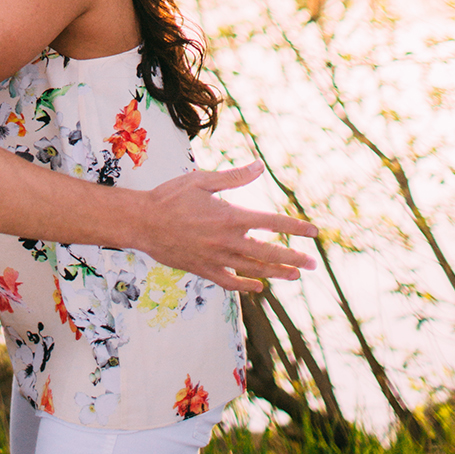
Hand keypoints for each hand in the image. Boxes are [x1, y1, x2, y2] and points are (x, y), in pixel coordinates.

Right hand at [137, 160, 316, 291]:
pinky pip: (230, 282)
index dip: (294, 227)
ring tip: (295, 276)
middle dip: (293, 258)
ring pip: (253, 270)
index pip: (271, 223)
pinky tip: (258, 287)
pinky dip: (246, 285)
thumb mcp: (202, 180)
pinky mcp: (203, 269)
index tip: (313, 232)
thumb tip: (259, 166)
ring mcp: (216, 258)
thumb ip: (234, 177)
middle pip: (268, 252)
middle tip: (312, 264)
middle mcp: (227, 240)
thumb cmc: (170, 196)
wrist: (141, 222)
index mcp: (230, 216)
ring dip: (276, 273)